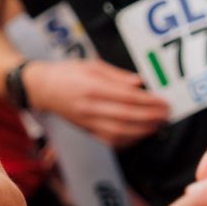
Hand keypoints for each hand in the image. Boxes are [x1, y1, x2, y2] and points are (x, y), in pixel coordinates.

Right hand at [26, 58, 168, 147]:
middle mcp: (89, 106)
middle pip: (126, 116)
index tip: (163, 101)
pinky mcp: (85, 131)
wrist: (40, 88)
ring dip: (142, 131)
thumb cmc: (66, 73)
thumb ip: (117, 75)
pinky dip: (127, 140)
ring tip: (157, 125)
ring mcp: (86, 121)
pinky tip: (139, 135)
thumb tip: (139, 83)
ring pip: (119, 132)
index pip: (126, 97)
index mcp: (92, 87)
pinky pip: (109, 141)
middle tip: (166, 115)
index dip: (148, 101)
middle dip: (150, 118)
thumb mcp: (91, 65)